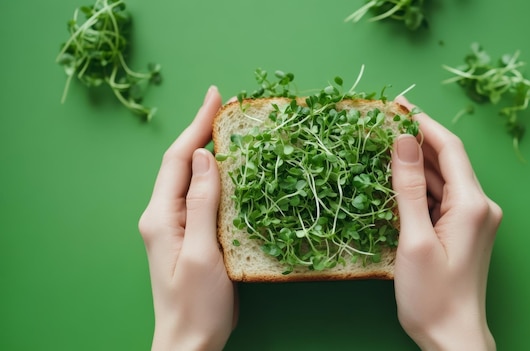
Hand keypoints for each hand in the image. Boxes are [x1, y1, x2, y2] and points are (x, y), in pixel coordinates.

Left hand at [138, 86, 235, 350]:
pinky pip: (203, 197)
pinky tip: (236, 171)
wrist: (190, 341)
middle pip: (184, 164)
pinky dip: (220, 178)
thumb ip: (202, 204)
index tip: (214, 96)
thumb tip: (207, 156)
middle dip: (204, 132)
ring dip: (212, 152)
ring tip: (234, 131)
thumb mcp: (201, 253)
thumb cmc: (195, 304)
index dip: (197, 125)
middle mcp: (164, 215)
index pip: (178, 160)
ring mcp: (176, 225)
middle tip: (228, 108)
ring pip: (194, 178)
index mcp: (161, 215)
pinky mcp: (191, 235)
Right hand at [391, 96, 501, 350]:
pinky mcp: (464, 231)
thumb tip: (401, 141)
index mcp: (472, 204)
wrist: (452, 337)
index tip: (398, 105)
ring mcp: (474, 219)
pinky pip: (442, 198)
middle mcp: (479, 206)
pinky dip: (421, 187)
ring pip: (443, 179)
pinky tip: (398, 183)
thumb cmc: (432, 296)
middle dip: (416, 141)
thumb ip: (408, 188)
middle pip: (447, 161)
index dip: (423, 124)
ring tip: (383, 150)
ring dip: (416, 164)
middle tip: (382, 125)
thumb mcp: (414, 239)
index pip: (449, 148)